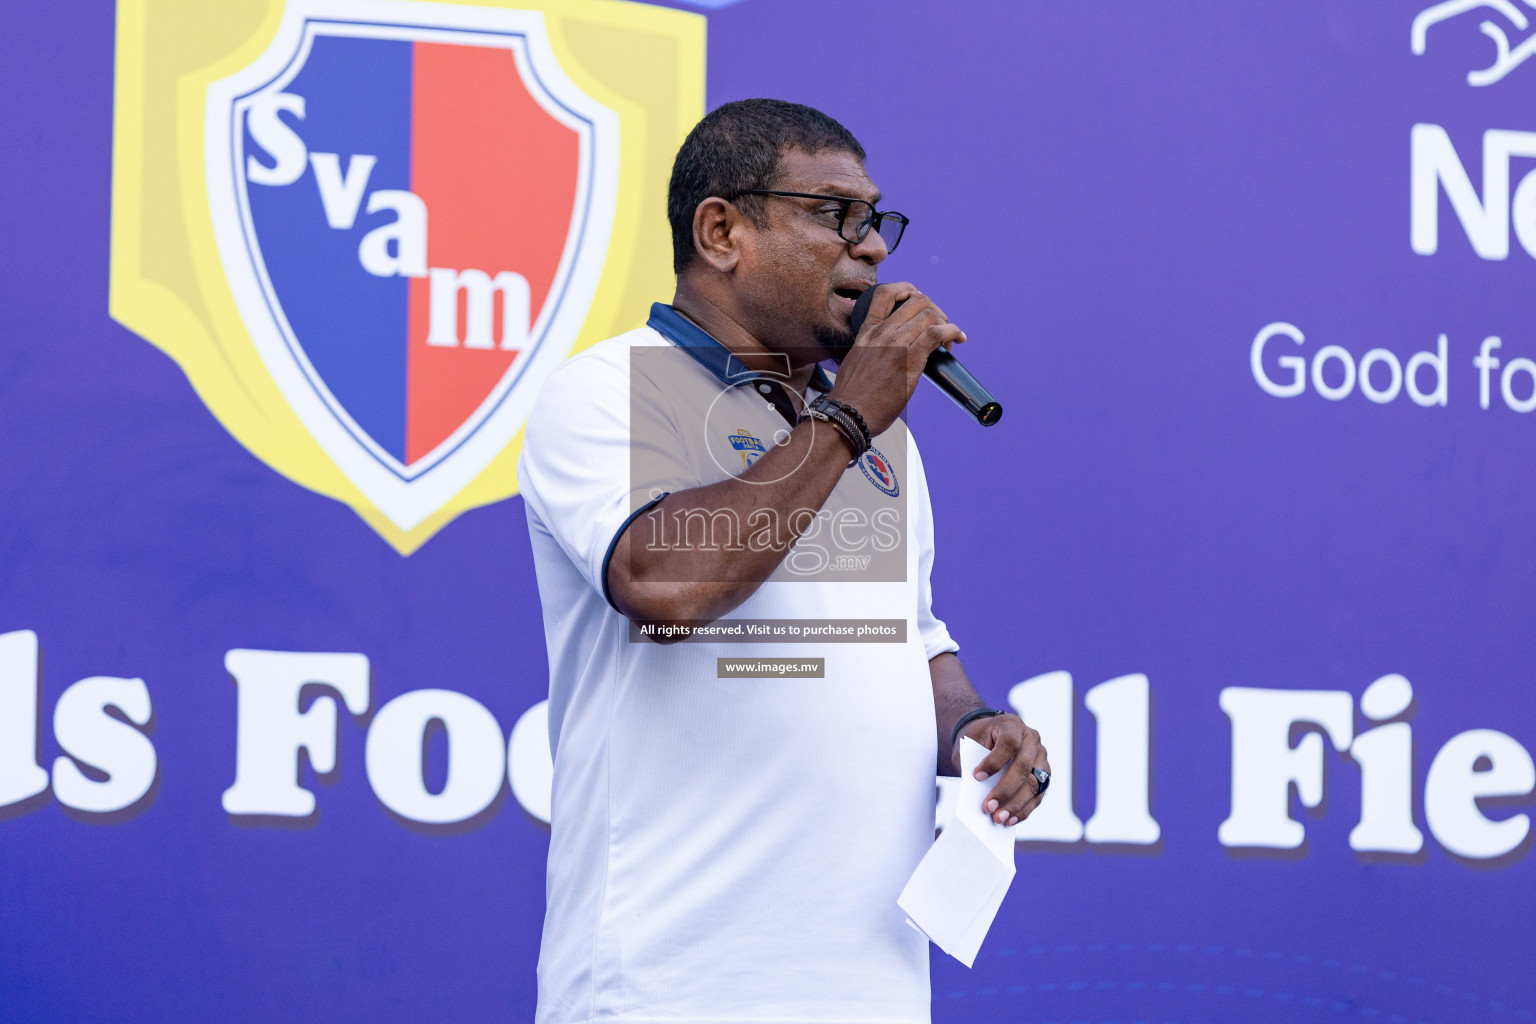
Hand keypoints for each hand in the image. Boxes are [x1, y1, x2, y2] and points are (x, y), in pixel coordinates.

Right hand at [827, 282, 965, 436]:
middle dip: (934, 310)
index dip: (906, 289)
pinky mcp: (909, 359)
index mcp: (866, 332)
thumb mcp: (854, 362)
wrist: (848, 414)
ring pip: (929, 314)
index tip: (917, 298)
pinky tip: (957, 339)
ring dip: (946, 323)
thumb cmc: (851, 397)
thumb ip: (869, 351)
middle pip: (916, 300)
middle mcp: (881, 332)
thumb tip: (883, 357)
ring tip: (949, 340)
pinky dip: (952, 332)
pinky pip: (937, 333)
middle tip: (940, 326)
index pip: (885, 294)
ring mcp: (895, 343)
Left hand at [955, 714, 1049, 826]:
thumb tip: (978, 793)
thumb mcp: (970, 744)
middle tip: (988, 807)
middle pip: (1023, 766)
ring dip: (1015, 805)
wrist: (987, 737)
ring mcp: (1041, 758)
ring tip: (999, 818)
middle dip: (1005, 790)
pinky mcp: (1045, 776)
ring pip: (1033, 784)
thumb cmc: (977, 741)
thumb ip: (973, 763)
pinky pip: (1037, 796)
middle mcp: (1031, 739)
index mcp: (1012, 725)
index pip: (1009, 743)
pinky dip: (1023, 810)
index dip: (994, 761)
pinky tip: (1010, 820)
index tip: (977, 777)